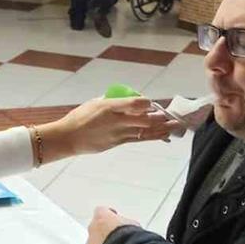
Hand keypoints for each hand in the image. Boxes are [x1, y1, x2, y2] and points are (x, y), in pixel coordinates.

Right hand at [42, 97, 175, 161]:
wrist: (69, 137)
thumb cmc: (79, 117)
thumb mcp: (95, 102)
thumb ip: (112, 101)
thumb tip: (126, 101)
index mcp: (109, 106)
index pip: (135, 103)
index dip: (147, 103)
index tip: (151, 103)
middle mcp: (116, 120)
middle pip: (145, 119)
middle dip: (160, 117)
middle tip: (172, 115)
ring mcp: (118, 133)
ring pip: (145, 130)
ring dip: (162, 128)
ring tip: (175, 125)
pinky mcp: (118, 142)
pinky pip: (139, 139)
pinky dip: (152, 137)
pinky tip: (163, 136)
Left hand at [87, 206, 140, 243]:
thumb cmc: (128, 237)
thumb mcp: (132, 224)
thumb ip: (124, 222)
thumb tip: (127, 226)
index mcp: (101, 216)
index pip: (102, 211)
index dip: (109, 215)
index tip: (114, 219)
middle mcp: (92, 227)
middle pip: (96, 226)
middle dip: (104, 230)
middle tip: (115, 235)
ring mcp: (90, 242)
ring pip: (94, 240)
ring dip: (102, 242)